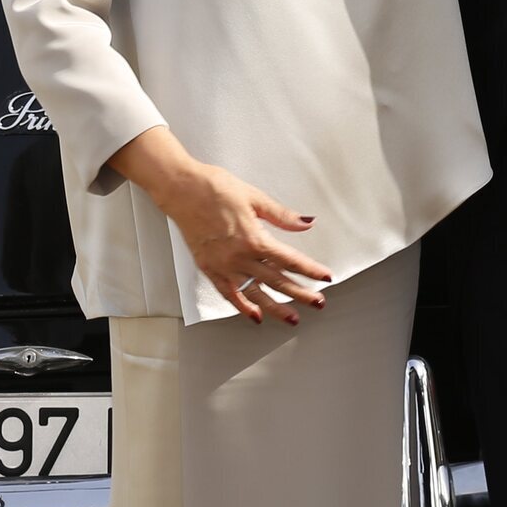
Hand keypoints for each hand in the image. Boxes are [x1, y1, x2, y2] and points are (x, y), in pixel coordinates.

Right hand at [109, 128, 331, 322]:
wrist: (182, 190)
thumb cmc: (215, 189)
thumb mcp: (255, 197)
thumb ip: (282, 216)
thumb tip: (306, 223)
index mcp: (254, 238)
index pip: (290, 260)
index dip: (310, 270)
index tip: (325, 277)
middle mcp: (239, 257)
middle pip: (277, 281)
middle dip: (300, 293)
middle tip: (318, 302)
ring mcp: (223, 266)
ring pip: (255, 293)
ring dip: (275, 308)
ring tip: (291, 318)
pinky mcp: (209, 268)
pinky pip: (228, 294)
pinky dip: (242, 307)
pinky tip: (254, 315)